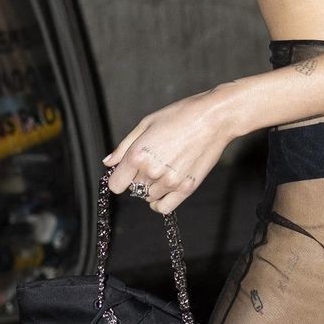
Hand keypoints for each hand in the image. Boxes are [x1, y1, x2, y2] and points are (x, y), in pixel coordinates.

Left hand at [104, 91, 232, 214]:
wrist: (214, 119)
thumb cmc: (181, 115)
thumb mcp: (146, 124)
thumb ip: (124, 146)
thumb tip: (109, 163)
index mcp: (138, 155)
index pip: (116, 184)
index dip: (120, 177)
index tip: (127, 170)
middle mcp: (151, 171)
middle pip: (133, 189)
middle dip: (138, 177)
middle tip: (154, 160)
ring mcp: (169, 182)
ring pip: (148, 197)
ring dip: (151, 187)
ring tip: (165, 167)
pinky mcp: (186, 188)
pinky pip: (163, 208)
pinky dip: (160, 202)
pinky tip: (164, 189)